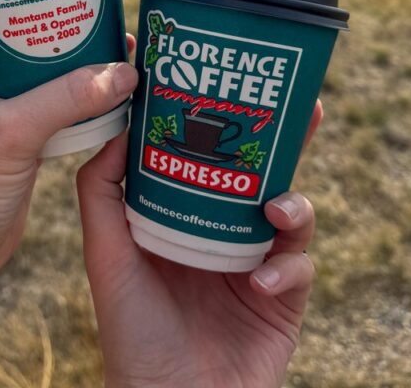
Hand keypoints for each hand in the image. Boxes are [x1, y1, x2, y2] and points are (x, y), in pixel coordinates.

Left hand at [0, 0, 137, 304]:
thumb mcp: (10, 132)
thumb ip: (66, 98)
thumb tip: (124, 71)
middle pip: (20, 32)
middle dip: (59, 17)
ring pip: (44, 70)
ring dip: (77, 59)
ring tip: (118, 40)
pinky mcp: (20, 141)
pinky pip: (57, 105)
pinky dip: (83, 97)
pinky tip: (115, 90)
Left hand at [78, 80, 322, 387]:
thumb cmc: (130, 330)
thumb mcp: (106, 255)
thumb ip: (102, 193)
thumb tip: (118, 128)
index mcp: (187, 215)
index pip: (212, 158)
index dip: (228, 122)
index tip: (234, 81)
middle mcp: (225, 232)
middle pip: (262, 174)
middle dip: (287, 142)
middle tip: (308, 106)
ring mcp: (258, 264)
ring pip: (293, 213)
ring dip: (293, 203)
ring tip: (274, 207)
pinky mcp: (283, 301)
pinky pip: (299, 271)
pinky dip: (286, 272)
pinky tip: (261, 284)